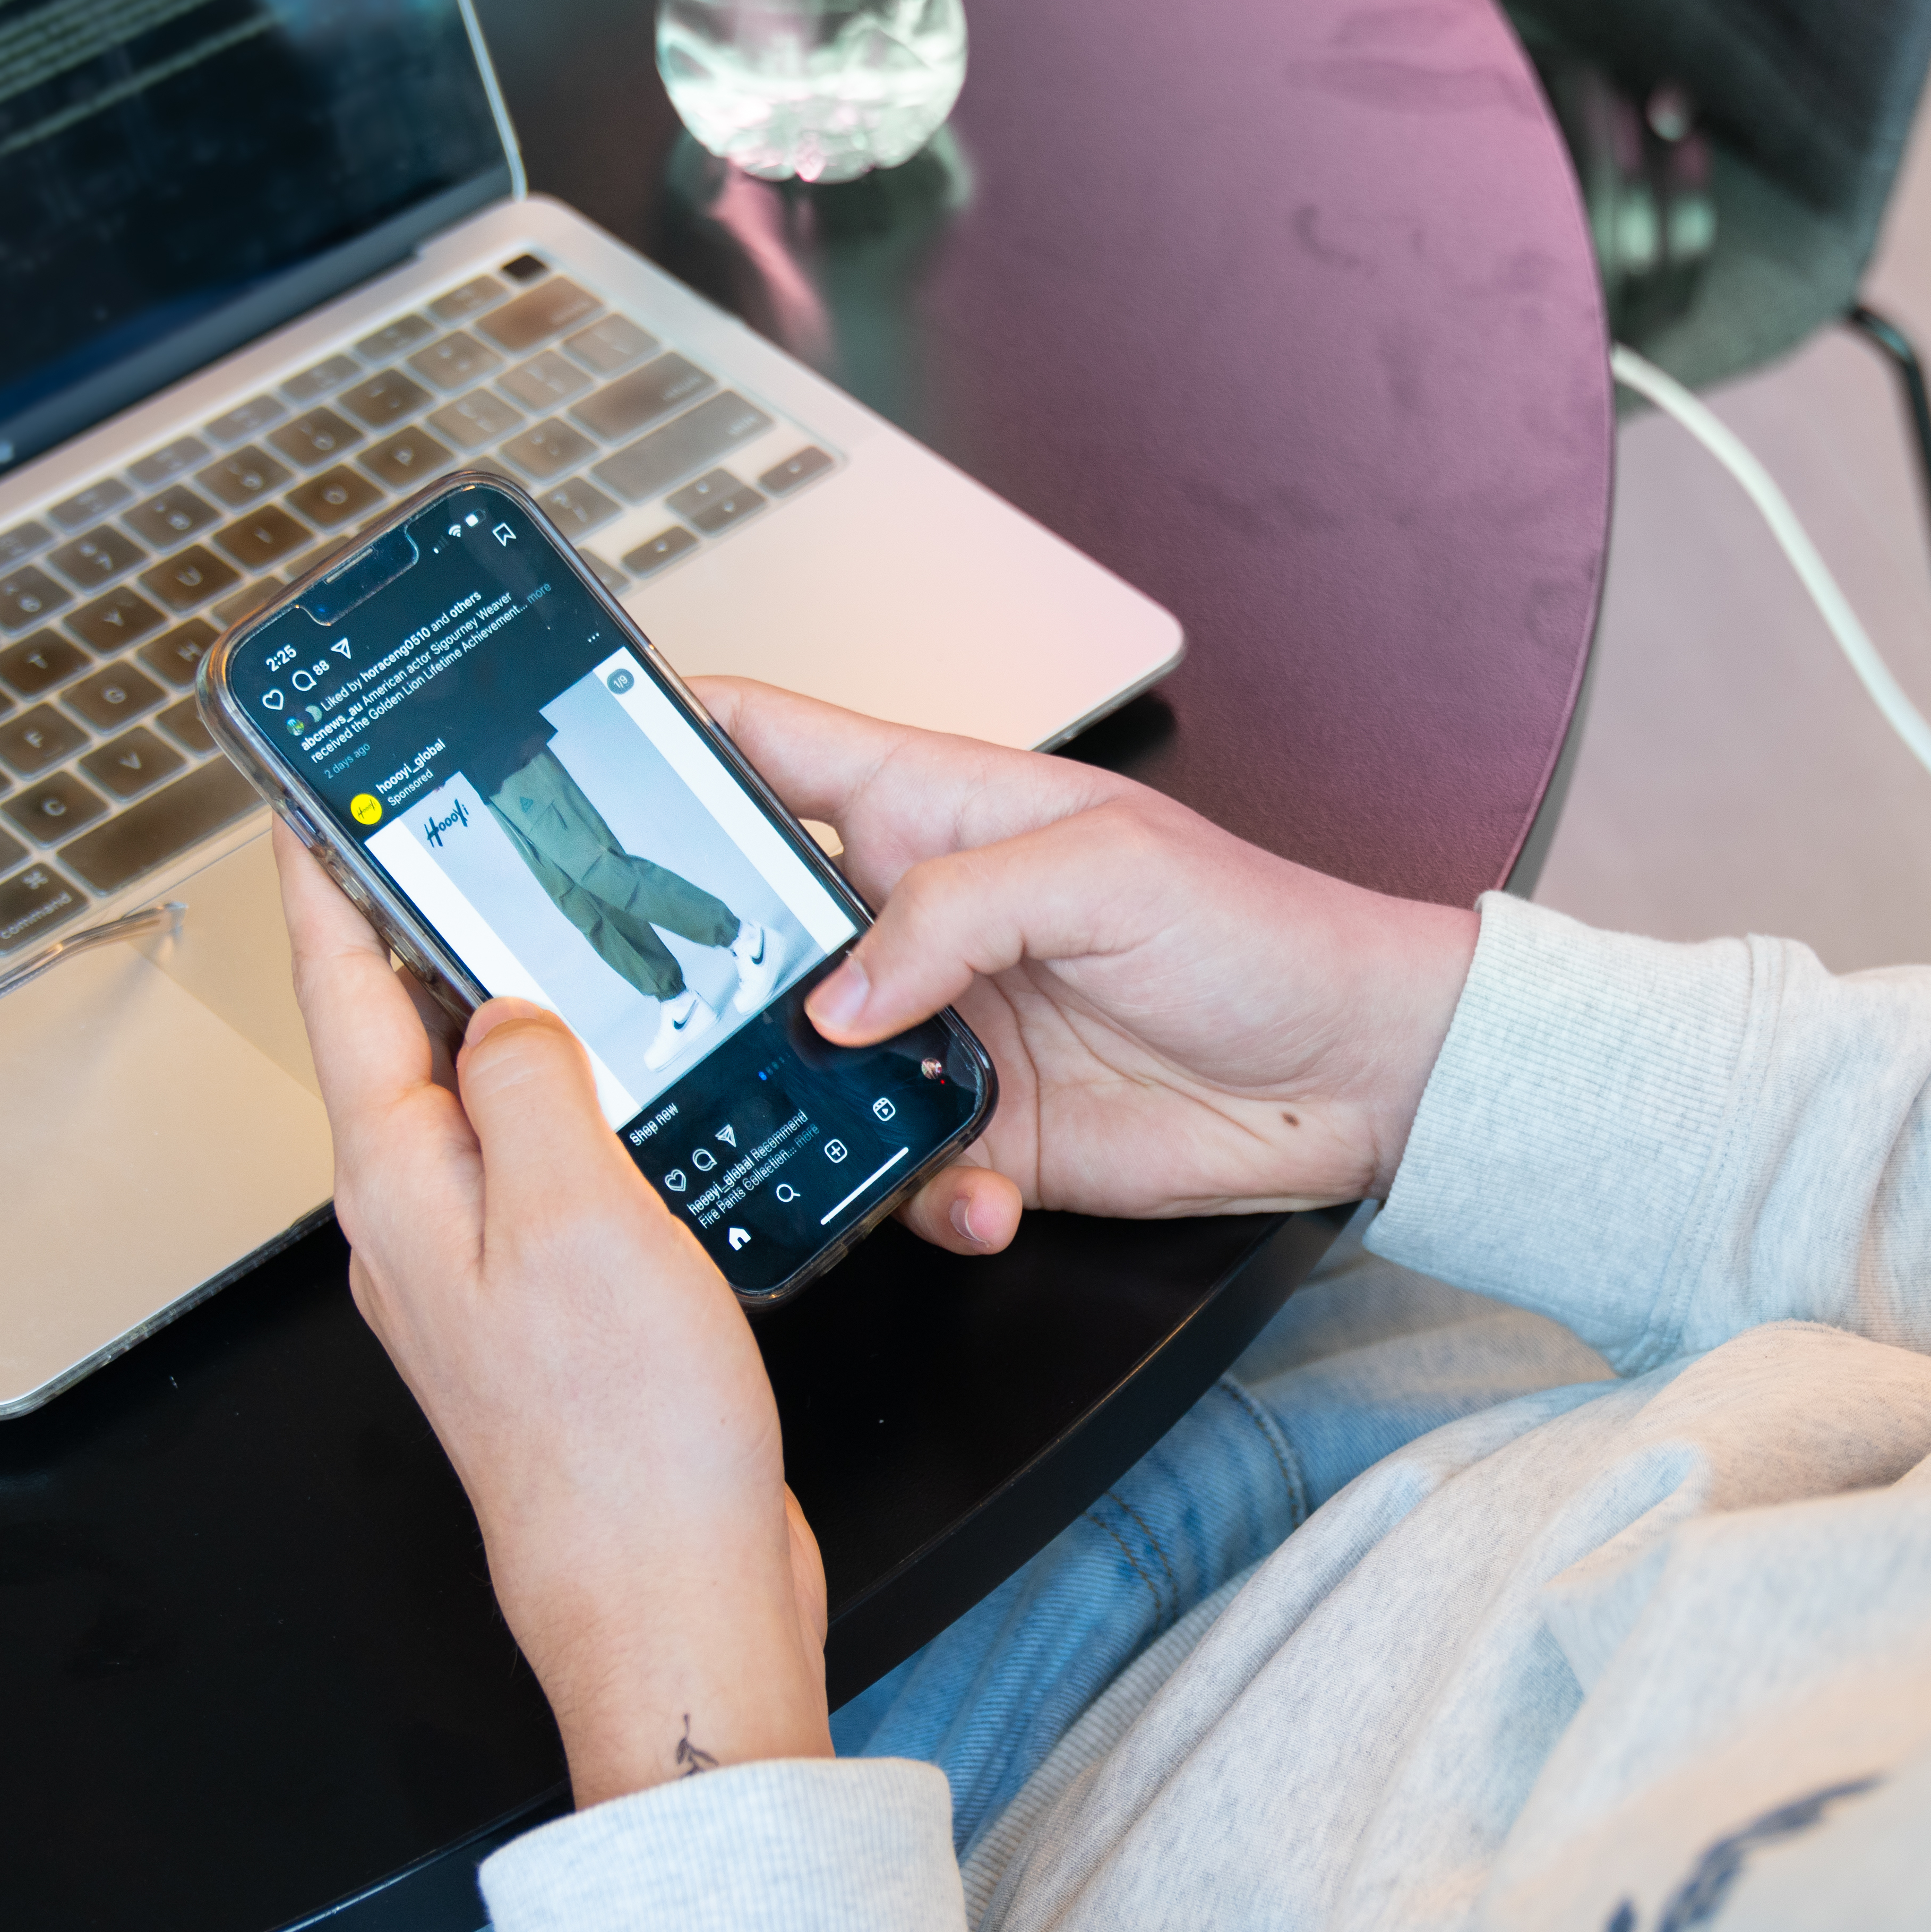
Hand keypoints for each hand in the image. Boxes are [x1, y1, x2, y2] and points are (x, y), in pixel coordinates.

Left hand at [275, 840, 828, 1807]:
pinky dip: (579, 1102)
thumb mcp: (577, 1215)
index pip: (343, 989)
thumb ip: (532, 1086)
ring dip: (512, 1014)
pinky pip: (545, 1168)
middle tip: (452, 828)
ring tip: (554, 931)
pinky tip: (631, 1086)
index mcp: (402, 1185)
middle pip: (402, 1036)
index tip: (310, 795)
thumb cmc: (620, 1446)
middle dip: (424, 926)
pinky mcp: (551, 1312)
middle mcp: (421, 1226)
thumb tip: (510, 1008)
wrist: (669, 1599)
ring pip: (479, 1100)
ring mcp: (481, 1273)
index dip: (324, 877)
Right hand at [699, 679, 1481, 1253]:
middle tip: (668, 1014)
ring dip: (811, 1111)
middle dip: (699, 971)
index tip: (572, 757)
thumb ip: (955, 911)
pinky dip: (920, 1198)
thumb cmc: (1262, 933)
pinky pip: (896, 1175)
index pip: (767, 742)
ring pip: (806, 1070)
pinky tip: (975, 1197)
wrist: (1358, 1072)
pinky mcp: (978, 1134)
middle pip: (750, 925)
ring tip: (844, 1130)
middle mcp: (918, 922)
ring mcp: (940, 1031)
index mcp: (933, 809)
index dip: (666, 733)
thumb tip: (842, 992)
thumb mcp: (1106, 871)